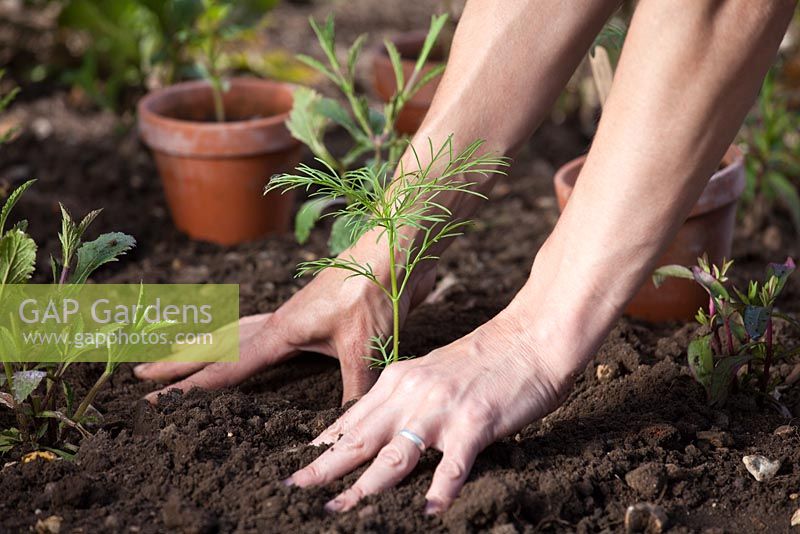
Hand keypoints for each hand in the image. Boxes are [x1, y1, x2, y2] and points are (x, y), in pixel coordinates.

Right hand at [134, 239, 435, 403]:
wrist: (395, 248)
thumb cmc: (376, 292)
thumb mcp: (366, 348)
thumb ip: (352, 391)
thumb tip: (341, 436)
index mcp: (281, 331)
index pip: (225, 366)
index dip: (190, 386)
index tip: (153, 398)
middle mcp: (278, 321)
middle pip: (217, 343)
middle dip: (179, 361)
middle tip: (142, 372)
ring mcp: (291, 313)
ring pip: (234, 330)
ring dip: (203, 343)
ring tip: (175, 351)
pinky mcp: (308, 310)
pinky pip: (259, 325)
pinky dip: (239, 333)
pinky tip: (244, 338)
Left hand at [285, 305, 574, 513]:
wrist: (530, 337)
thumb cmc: (484, 360)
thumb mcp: (431, 372)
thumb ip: (404, 399)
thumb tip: (379, 430)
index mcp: (399, 380)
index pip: (353, 419)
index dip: (325, 445)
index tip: (301, 467)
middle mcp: (412, 393)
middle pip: (361, 438)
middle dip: (325, 469)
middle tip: (294, 489)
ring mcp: (442, 408)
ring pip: (394, 456)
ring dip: (365, 488)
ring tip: (340, 510)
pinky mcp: (475, 422)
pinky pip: (453, 466)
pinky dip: (439, 492)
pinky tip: (428, 512)